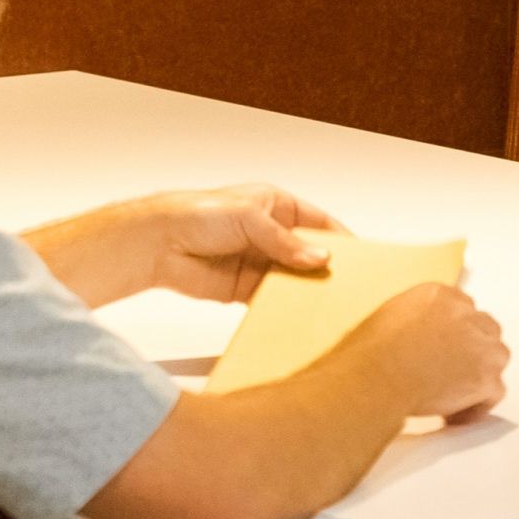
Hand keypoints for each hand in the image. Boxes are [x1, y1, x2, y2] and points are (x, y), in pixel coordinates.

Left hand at [137, 184, 336, 302]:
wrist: (157, 243)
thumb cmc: (197, 213)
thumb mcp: (249, 218)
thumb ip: (284, 241)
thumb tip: (319, 258)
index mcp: (275, 205)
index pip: (318, 222)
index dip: (339, 238)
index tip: (361, 257)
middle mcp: (269, 233)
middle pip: (308, 253)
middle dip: (325, 268)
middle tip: (347, 285)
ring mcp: (257, 261)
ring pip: (291, 278)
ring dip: (304, 289)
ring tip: (327, 304)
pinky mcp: (243, 288)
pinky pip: (270, 298)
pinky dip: (282, 306)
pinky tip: (296, 313)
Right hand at [345, 281, 509, 424]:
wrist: (377, 375)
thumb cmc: (370, 352)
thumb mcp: (387, 318)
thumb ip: (410, 321)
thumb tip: (407, 340)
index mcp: (440, 295)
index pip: (463, 308)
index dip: (455, 333)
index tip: (446, 348)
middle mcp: (466, 315)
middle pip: (486, 330)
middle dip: (473, 350)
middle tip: (451, 371)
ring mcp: (481, 346)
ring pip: (496, 358)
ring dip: (480, 374)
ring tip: (454, 395)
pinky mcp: (485, 378)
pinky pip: (494, 393)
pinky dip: (477, 406)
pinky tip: (454, 415)